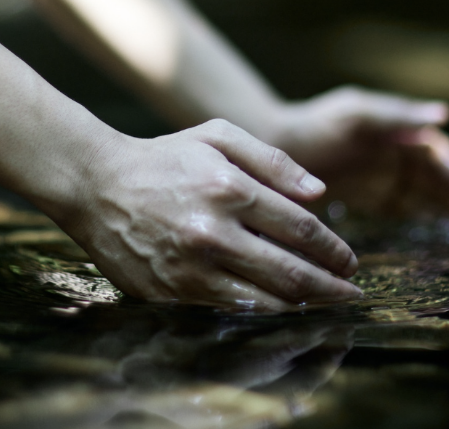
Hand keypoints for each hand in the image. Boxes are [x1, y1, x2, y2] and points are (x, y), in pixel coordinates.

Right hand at [56, 119, 362, 309]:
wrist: (96, 186)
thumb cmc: (165, 158)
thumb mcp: (218, 136)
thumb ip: (273, 160)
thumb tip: (319, 192)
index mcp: (230, 189)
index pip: (301, 228)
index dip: (334, 249)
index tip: (351, 260)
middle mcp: (213, 232)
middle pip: (292, 272)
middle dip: (331, 287)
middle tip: (352, 292)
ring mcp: (191, 268)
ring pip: (265, 299)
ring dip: (304, 306)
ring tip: (325, 305)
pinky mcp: (172, 292)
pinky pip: (230, 309)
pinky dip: (263, 312)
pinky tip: (281, 309)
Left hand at [265, 86, 448, 219]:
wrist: (271, 144)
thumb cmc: (315, 124)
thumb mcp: (356, 114)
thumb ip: (397, 116)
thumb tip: (444, 115)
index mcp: (396, 130)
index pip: (438, 153)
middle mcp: (392, 152)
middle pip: (435, 177)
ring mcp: (380, 175)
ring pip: (421, 195)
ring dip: (444, 211)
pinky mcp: (364, 196)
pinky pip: (398, 209)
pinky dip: (417, 221)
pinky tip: (432, 239)